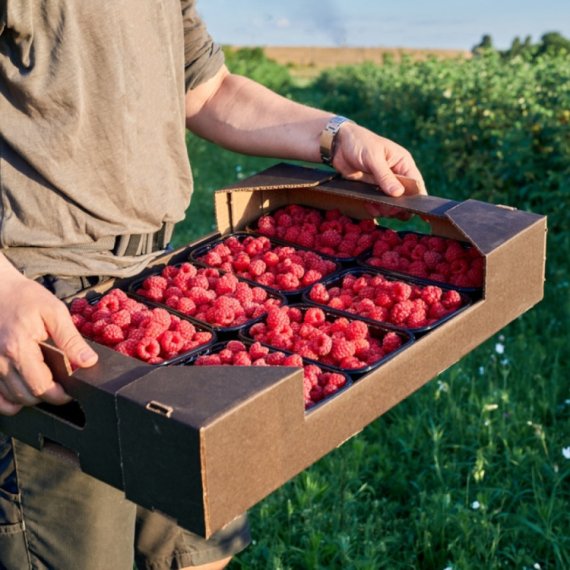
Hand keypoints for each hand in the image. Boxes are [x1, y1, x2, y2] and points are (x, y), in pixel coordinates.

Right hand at [0, 257, 97, 415]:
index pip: (41, 386)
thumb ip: (71, 339)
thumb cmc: (26, 297)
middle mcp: (0, 361)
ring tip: (48, 385)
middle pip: (27, 396)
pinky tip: (24, 393)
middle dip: (49, 397)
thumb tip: (89, 361)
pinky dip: (10, 400)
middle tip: (64, 388)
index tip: (73, 391)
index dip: (60, 394)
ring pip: (12, 398)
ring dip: (32, 398)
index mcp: (19, 348)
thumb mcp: (55, 312)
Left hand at [332, 123, 426, 218]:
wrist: (338, 145)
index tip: (411, 210)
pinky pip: (378, 203)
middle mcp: (397, 174)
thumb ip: (385, 176)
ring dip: (385, 209)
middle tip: (388, 211)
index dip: (417, 198)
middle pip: (405, 197)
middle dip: (398, 206)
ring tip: (375, 206)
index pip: (416, 184)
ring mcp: (384, 183)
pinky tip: (368, 205)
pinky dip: (375, 208)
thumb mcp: (373, 158)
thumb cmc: (359, 143)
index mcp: (403, 163)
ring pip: (392, 203)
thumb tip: (398, 193)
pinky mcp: (372, 189)